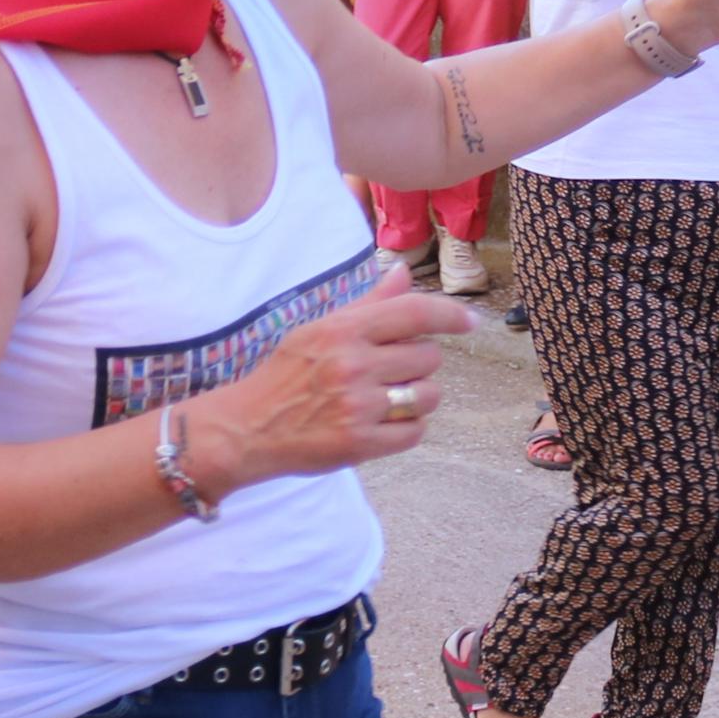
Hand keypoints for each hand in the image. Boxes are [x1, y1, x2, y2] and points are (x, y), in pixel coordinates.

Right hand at [195, 286, 470, 487]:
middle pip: (428, 358)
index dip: (450, 314)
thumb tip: (403, 273)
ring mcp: (358, 407)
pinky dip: (407, 428)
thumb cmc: (286, 375)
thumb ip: (368, 304)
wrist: (248, 428)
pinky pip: (414, 432)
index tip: (470, 321)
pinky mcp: (360, 444)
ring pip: (428, 396)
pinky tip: (384, 423)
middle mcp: (353, 366)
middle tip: (389, 372)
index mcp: (344, 331)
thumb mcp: (321, 330)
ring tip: (390, 398)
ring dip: (418, 397)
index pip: (414, 313)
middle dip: (418, 364)